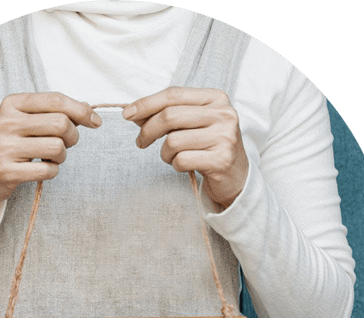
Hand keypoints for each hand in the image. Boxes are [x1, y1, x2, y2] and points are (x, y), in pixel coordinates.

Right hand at [0, 93, 101, 225]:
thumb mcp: (26, 120)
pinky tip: (42, 169)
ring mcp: (5, 147)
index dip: (82, 111)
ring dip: (62, 156)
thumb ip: (54, 112)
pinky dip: (53, 171)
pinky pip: (48, 170)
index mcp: (12, 104)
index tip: (96, 121)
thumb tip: (88, 109)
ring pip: (57, 147)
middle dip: (72, 136)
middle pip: (61, 123)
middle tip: (66, 143)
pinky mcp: (8, 171)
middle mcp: (6, 122)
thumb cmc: (12, 143)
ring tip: (52, 157)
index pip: (56, 100)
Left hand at [122, 87, 247, 209]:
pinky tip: (184, 165)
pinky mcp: (221, 160)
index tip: (127, 114)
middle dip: (148, 131)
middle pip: (170, 116)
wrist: (236, 176)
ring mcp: (224, 137)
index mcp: (216, 98)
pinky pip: (181, 160)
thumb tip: (133, 112)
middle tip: (141, 142)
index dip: (146, 104)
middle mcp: (224, 114)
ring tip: (172, 157)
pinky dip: (175, 165)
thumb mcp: (191, 124)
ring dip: (164, 153)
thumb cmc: (208, 147)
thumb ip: (167, 114)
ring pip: (173, 141)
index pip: (173, 94)